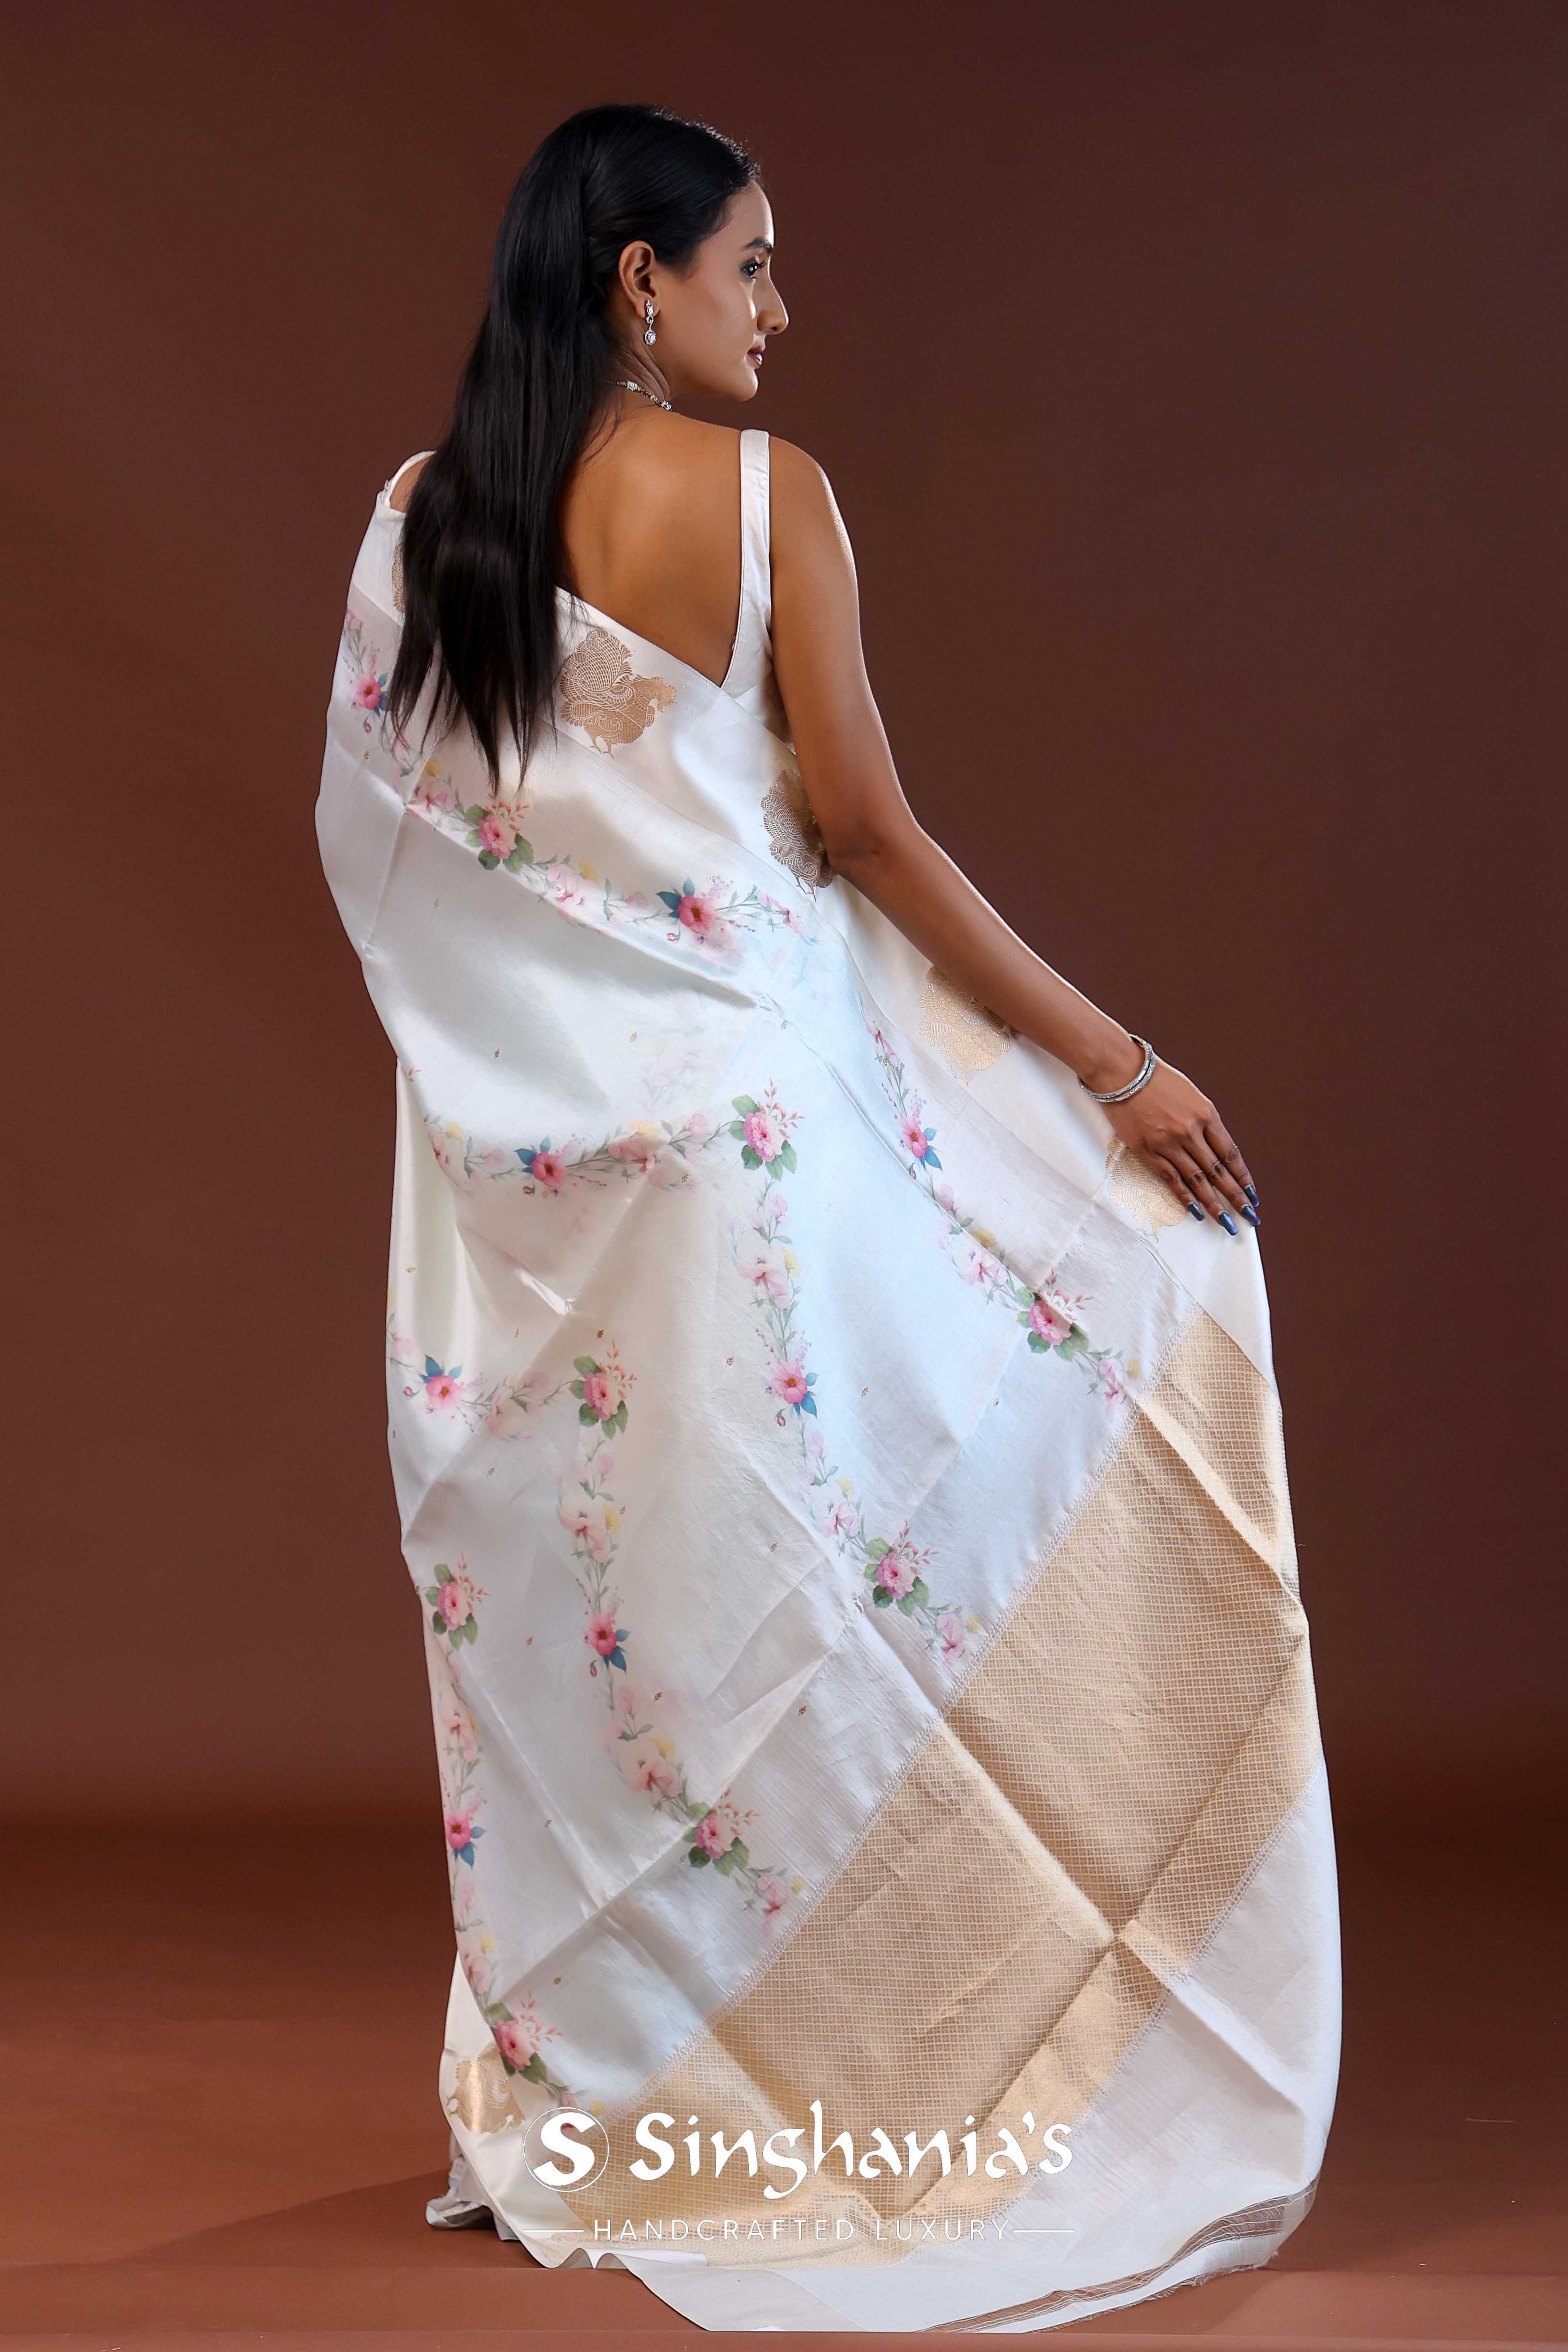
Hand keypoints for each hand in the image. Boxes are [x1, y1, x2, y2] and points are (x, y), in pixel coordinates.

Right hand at [1098, 1054, 1259, 1232]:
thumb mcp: (1192, 1095)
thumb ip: (1205, 1121)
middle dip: (1235, 1196)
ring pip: (1196, 1180)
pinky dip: (1185, 1196)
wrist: (1122, 1072)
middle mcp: (1191, 1131)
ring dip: (1213, 1203)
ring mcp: (1168, 1143)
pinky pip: (1170, 1179)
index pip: (1231, 1153)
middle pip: (1218, 1171)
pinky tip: (1196, 1210)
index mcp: (1206, 1114)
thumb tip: (1216, 1149)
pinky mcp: (1147, 1151)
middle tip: (1249, 1216)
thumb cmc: (1157, 1079)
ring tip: (1225, 1222)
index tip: (1252, 1194)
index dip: (1243, 1177)